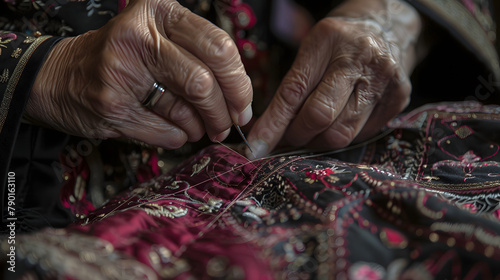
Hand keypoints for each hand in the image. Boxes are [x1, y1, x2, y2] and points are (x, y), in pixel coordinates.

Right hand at [27, 0, 252, 148]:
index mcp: (159, 12)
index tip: (243, 105)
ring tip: (195, 126)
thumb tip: (240, 100)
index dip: (239, 83)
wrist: (60, 77)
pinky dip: (178, 137)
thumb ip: (199, 55)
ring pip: (187, 111)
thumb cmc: (122, 58)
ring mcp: (121, 71)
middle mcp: (139, 36)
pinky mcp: (112, 105)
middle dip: (224, 111)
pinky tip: (170, 129)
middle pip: (204, 81)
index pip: (219, 48)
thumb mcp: (158, 38)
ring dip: (200, 127)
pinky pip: (168, 133)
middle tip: (227, 124)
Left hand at [246, 0, 421, 157]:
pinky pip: (362, 134)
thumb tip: (267, 133)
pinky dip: (342, 136)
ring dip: (318, 141)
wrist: (387, 28)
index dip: (273, 124)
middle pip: (320, 116)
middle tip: (289, 138)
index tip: (256, 147)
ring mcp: (384, 80)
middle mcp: (360, 59)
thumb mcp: (310, 51)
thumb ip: (291, 88)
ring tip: (311, 132)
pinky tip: (338, 123)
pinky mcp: (399, 98)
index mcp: (329, 40)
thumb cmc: (338, 43)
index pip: (294, 92)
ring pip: (342, 133)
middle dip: (297, 135)